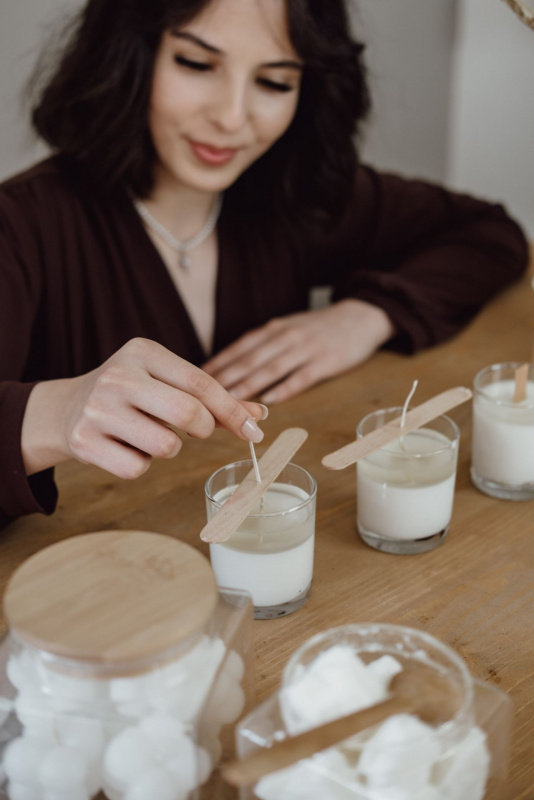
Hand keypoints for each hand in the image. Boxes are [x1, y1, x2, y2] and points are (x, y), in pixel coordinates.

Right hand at [22, 338, 266, 477]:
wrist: (67, 408)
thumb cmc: (133, 394)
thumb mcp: (167, 382)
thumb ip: (212, 398)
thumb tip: (258, 416)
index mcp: (142, 352)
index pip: (201, 382)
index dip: (232, 410)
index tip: (254, 431)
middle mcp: (118, 376)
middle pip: (188, 413)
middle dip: (204, 429)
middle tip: (195, 430)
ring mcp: (97, 409)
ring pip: (166, 446)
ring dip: (169, 448)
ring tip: (149, 433)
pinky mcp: (84, 442)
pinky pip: (137, 468)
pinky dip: (141, 464)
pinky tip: (126, 447)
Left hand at [203, 300, 394, 402]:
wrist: (362, 316)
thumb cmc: (320, 328)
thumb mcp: (289, 328)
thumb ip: (264, 345)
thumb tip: (233, 367)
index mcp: (275, 329)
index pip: (240, 347)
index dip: (218, 362)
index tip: (196, 377)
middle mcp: (286, 336)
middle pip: (251, 358)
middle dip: (226, 377)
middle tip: (203, 393)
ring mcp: (306, 348)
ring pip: (271, 368)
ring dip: (248, 384)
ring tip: (229, 399)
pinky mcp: (326, 361)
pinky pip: (301, 376)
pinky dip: (284, 388)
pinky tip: (268, 400)